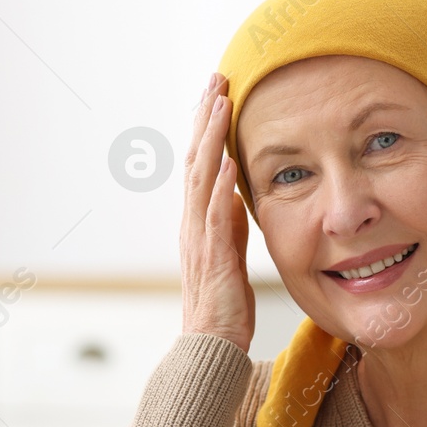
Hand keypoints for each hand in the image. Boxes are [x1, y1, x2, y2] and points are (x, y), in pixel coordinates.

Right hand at [180, 72, 254, 353]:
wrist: (211, 348)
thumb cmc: (224, 308)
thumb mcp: (230, 256)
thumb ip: (230, 225)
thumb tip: (233, 194)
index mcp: (198, 223)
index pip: (200, 165)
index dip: (207, 128)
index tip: (218, 92)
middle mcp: (193, 226)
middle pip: (196, 161)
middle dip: (206, 118)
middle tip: (216, 78)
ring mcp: (200, 241)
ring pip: (201, 180)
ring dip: (210, 140)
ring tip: (220, 103)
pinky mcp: (214, 261)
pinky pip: (215, 218)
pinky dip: (220, 188)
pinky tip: (227, 162)